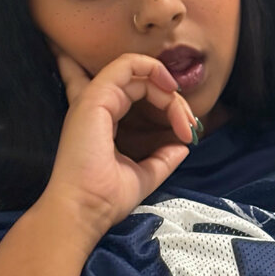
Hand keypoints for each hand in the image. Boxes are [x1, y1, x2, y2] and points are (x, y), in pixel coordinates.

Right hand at [39, 45, 197, 238]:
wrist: (86, 210)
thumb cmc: (106, 198)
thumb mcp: (143, 175)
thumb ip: (162, 159)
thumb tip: (182, 148)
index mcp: (103, 120)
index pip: (132, 92)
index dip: (164, 102)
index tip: (186, 131)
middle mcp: (97, 106)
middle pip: (142, 83)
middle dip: (172, 100)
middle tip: (188, 126)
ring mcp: (95, 99)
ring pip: (138, 73)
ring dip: (168, 91)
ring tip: (183, 117)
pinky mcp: (96, 98)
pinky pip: (126, 65)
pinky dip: (152, 68)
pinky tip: (170, 90)